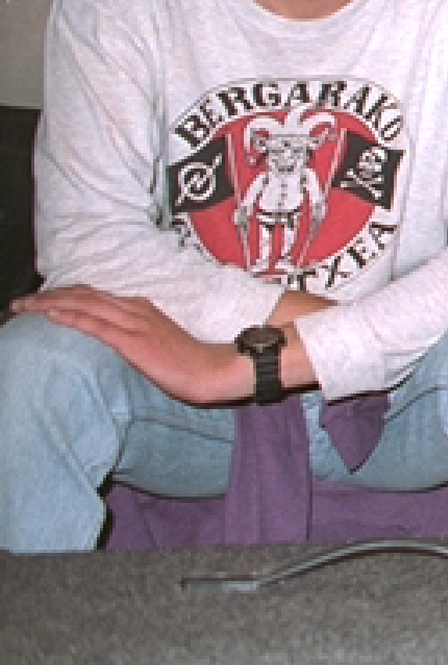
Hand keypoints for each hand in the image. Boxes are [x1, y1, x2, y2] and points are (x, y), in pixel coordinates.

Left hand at [13, 286, 252, 404]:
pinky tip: (51, 315)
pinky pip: (96, 325)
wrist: (212, 370)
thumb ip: (133, 336)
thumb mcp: (155, 342)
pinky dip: (72, 317)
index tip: (39, 301)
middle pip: (83, 295)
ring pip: (84, 305)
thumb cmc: (188, 362)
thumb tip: (114, 342)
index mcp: (139, 308)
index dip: (63, 295)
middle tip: (19, 303)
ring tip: (23, 307)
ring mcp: (134, 322)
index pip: (94, 296)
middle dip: (47, 296)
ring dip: (50, 303)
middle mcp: (134, 309)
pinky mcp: (133, 340)